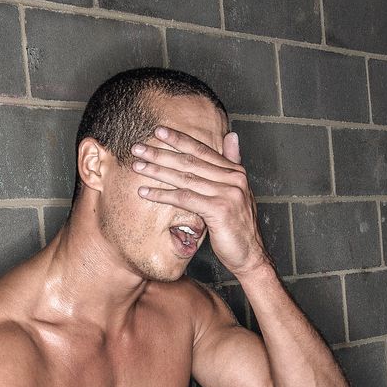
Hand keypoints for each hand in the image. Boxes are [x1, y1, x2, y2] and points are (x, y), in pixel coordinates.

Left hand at [129, 127, 270, 276]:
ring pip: (185, 178)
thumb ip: (232, 163)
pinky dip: (162, 195)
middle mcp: (233, 179)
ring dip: (157, 172)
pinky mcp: (219, 210)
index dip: (179, 139)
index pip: (202, 150)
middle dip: (161, 153)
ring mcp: (227, 194)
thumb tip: (232, 135)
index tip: (158, 131)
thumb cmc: (237, 225)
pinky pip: (184, 199)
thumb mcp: (236, 191)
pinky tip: (145, 192)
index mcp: (235, 171)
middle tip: (138, 148)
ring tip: (137, 167)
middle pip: (190, 161)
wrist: (250, 254)